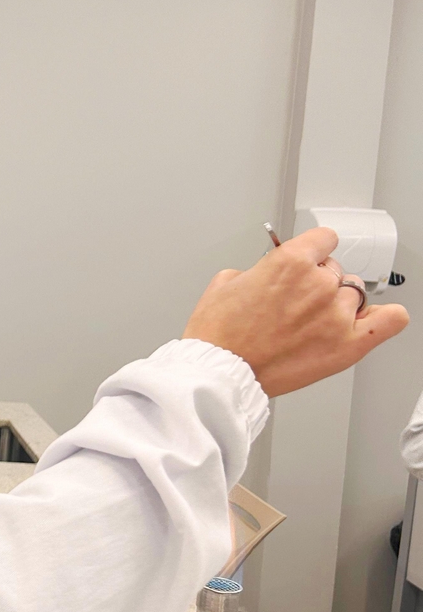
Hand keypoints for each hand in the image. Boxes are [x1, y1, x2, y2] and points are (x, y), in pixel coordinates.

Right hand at [182, 227, 408, 396]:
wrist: (221, 372)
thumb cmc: (219, 335)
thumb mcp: (224, 283)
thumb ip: (256, 271)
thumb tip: (266, 275)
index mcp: (290, 261)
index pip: (324, 239)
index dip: (313, 250)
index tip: (309, 259)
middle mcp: (318, 284)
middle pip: (337, 268)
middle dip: (319, 281)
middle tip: (298, 302)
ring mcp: (336, 314)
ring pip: (355, 294)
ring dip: (338, 303)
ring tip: (315, 319)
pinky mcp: (348, 345)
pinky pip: (391, 320)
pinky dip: (385, 317)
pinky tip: (367, 321)